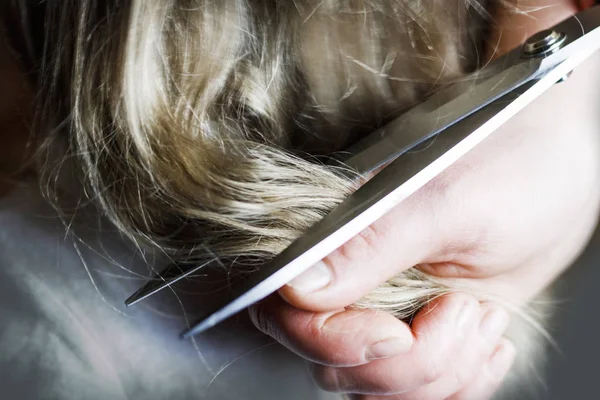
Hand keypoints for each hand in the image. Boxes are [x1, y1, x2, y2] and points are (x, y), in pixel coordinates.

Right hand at [251, 2, 599, 398]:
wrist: (558, 174)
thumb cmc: (510, 167)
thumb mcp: (447, 205)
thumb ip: (371, 242)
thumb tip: (299, 285)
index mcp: (340, 236)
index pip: (291, 312)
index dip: (334, 340)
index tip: (397, 332)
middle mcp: (352, 280)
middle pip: (335, 366)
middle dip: (410, 362)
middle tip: (461, 311)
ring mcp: (385, 313)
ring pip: (378, 390)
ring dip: (444, 372)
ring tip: (481, 315)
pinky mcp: (420, 337)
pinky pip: (421, 395)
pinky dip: (462, 382)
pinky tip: (487, 336)